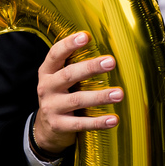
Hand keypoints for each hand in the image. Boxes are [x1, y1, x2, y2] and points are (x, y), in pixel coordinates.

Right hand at [32, 32, 123, 155]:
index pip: (55, 54)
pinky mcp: (58, 125)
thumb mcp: (59, 79)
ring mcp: (51, 107)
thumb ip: (73, 65)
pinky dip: (98, 122)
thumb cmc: (60, 96)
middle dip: (90, 67)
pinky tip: (113, 120)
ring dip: (100, 96)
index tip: (86, 36)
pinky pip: (81, 123)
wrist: (45, 128)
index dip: (69, 44)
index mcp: (47, 72)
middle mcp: (46, 88)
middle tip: (111, 62)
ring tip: (119, 94)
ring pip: (77, 100)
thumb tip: (105, 51)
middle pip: (69, 75)